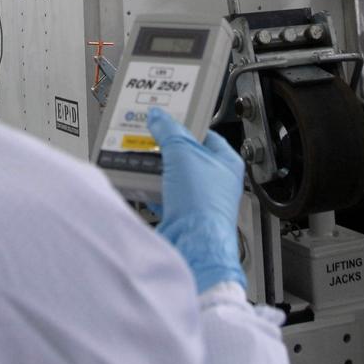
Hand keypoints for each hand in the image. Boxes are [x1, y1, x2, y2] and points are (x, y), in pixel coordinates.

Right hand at [147, 106, 245, 295]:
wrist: (193, 248)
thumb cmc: (203, 206)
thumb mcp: (183, 154)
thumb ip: (169, 131)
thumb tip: (159, 117)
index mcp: (226, 162)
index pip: (205, 133)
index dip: (186, 123)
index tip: (168, 115)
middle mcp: (214, 182)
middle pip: (185, 154)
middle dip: (165, 145)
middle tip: (149, 133)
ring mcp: (197, 201)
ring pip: (172, 175)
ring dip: (155, 166)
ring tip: (138, 153)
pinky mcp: (181, 217)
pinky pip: (162, 195)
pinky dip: (149, 187)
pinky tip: (137, 180)